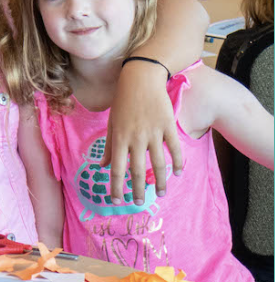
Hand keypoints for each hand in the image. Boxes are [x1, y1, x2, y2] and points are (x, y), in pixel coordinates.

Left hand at [101, 61, 182, 204]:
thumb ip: (109, 147)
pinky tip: (178, 173)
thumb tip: (102, 166)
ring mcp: (153, 133)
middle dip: (137, 189)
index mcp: (119, 138)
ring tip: (160, 193)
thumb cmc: (123, 102)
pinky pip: (174, 149)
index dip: (117, 187)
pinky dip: (178, 162)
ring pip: (158, 164)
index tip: (118, 201)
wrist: (141, 79)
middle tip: (139, 202)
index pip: (116, 170)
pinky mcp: (168, 126)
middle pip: (137, 170)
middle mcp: (136, 138)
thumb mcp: (112, 123)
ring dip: (159, 181)